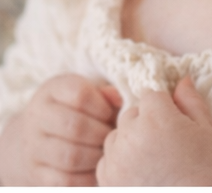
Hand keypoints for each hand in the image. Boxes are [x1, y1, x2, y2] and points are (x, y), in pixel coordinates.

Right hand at [0, 73, 120, 185]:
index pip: (80, 94)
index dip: (101, 105)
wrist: (36, 136)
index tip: (109, 113)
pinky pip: (65, 181)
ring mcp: (33, 147)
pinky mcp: (36, 174)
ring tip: (104, 152)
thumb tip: (119, 100)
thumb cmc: (73, 110)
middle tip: (111, 136)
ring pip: (70, 156)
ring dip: (95, 157)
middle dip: (101, 134)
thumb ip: (104, 95)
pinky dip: (86, 178)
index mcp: (52, 90)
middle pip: (75, 126)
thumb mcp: (85, 93)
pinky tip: (94, 169)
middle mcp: (37, 116)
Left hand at [97, 75, 211, 185]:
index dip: (165, 107)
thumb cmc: (207, 173)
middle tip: (166, 145)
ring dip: (130, 142)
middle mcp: (130, 135)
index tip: (175, 124)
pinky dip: (119, 163)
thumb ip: (191, 101)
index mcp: (155, 117)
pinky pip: (107, 160)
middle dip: (147, 122)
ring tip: (153, 161)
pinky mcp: (107, 182)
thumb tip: (182, 80)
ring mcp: (115, 161)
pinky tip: (140, 175)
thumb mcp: (208, 132)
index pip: (151, 94)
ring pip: (117, 136)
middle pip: (132, 113)